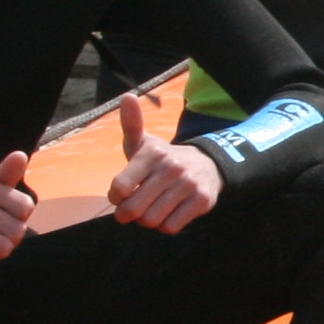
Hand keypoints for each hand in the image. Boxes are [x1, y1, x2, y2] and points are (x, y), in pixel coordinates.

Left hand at [104, 95, 221, 234]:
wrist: (207, 165)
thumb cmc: (164, 159)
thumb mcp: (144, 143)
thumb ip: (131, 124)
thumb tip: (127, 96)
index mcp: (152, 154)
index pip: (120, 188)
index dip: (116, 198)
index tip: (120, 195)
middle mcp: (171, 167)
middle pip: (134, 209)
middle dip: (128, 214)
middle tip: (132, 210)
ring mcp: (188, 185)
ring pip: (152, 220)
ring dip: (147, 221)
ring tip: (151, 211)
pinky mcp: (201, 201)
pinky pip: (171, 227)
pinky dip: (166, 226)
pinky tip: (168, 215)